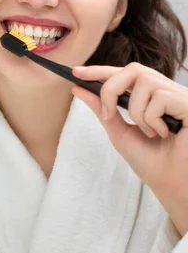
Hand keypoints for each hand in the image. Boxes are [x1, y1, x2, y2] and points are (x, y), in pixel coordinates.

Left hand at [71, 62, 187, 236]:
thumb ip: (101, 108)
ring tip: (148, 132)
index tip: (75, 73)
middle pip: (133, 69)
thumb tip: (78, 89)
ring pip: (145, 82)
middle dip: (112, 89)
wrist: (170, 183)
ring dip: (137, 112)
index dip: (100, 70)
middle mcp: (165, 90)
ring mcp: (178, 95)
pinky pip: (161, 97)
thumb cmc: (149, 160)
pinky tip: (164, 133)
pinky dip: (153, 118)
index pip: (124, 74)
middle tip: (108, 115)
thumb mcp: (118, 132)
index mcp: (150, 95)